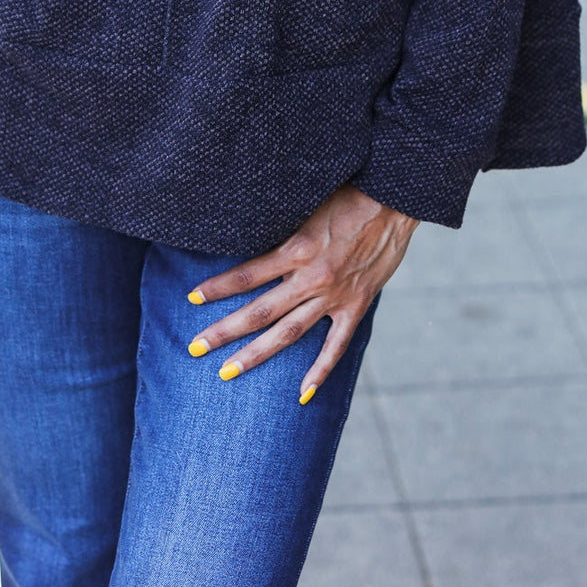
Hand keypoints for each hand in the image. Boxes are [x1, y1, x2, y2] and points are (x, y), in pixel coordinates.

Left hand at [184, 182, 419, 402]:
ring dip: (256, 354)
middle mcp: (312, 277)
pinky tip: (302, 394)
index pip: (247, 274)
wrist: (395, 200)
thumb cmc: (348, 193)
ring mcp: (334, 296)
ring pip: (288, 333)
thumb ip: (281, 225)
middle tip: (195, 347)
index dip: (217, 287)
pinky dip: (319, 371)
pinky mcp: (356, 306)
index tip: (192, 298)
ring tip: (227, 371)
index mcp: (297, 248)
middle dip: (224, 330)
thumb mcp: (307, 203)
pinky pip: (335, 346)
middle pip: (259, 311)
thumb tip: (248, 232)